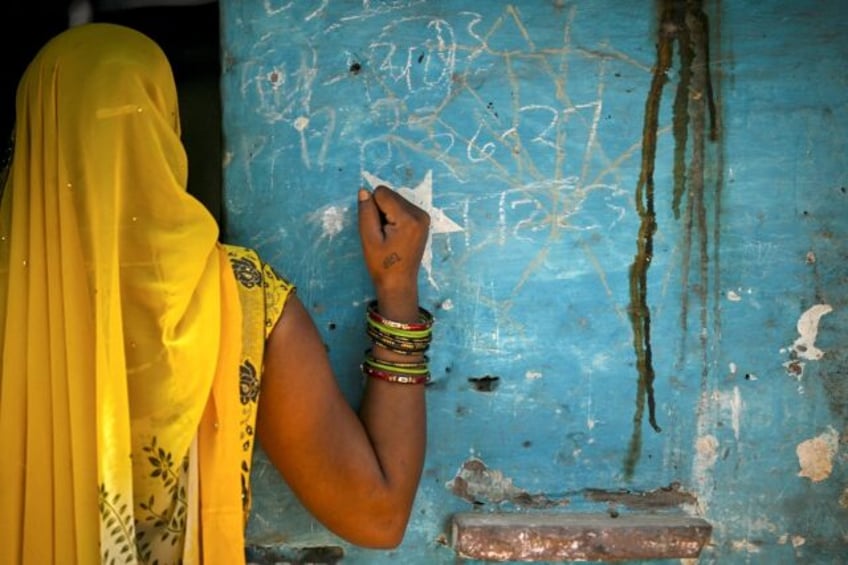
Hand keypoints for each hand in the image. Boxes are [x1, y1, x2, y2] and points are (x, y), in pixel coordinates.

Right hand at [357, 185, 429, 310]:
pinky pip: (402, 207)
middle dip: (381, 210)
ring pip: (395, 199)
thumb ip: (366, 212)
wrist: (399, 282)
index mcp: (409, 218)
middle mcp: (420, 213)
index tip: (377, 229)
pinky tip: (395, 234)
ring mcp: (423, 216)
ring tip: (389, 235)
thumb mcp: (368, 238)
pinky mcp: (423, 220)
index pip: (382, 193)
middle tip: (383, 234)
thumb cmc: (382, 264)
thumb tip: (364, 191)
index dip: (372, 208)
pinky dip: (394, 217)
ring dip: (387, 213)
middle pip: (390, 195)